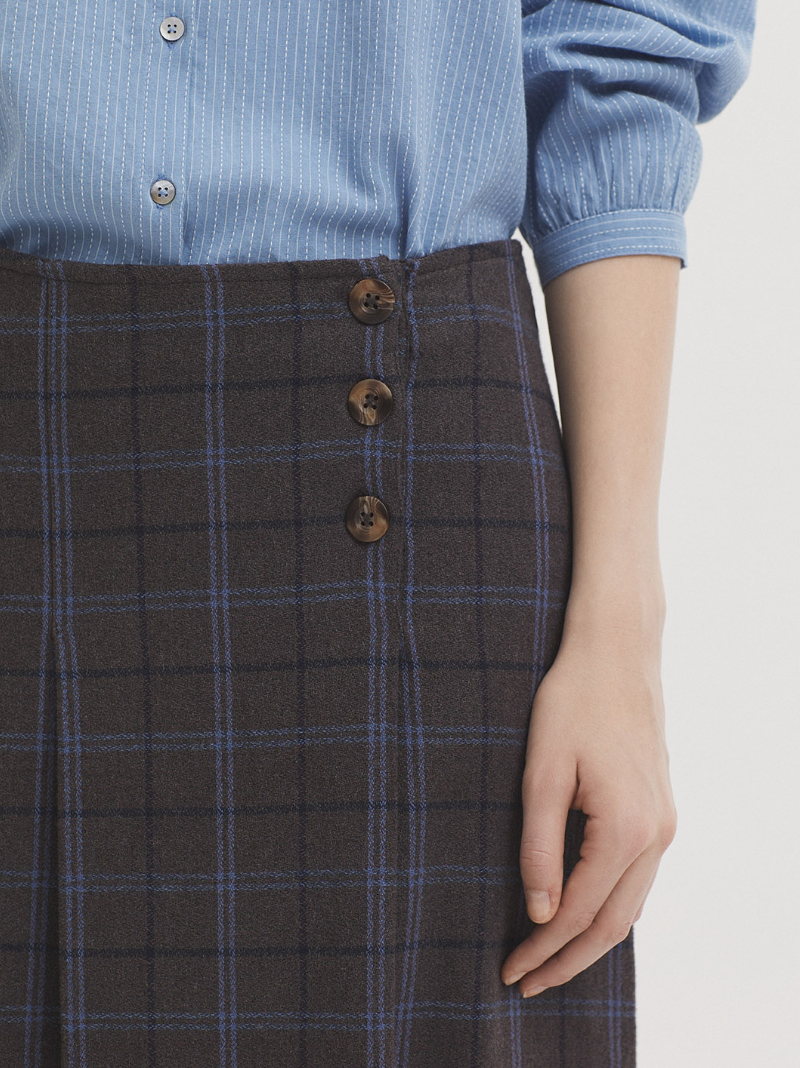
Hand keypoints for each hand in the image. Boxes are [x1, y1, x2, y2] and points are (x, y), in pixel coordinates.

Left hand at [500, 624, 677, 996]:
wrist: (618, 655)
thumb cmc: (572, 703)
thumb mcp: (541, 773)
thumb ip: (540, 846)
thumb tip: (539, 912)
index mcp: (625, 830)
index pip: (577, 912)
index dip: (541, 948)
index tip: (509, 970)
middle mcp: (656, 836)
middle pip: (612, 925)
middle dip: (567, 961)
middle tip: (526, 983)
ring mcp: (665, 825)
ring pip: (630, 907)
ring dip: (589, 940)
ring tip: (550, 961)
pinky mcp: (661, 812)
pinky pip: (638, 879)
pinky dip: (609, 908)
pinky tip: (582, 913)